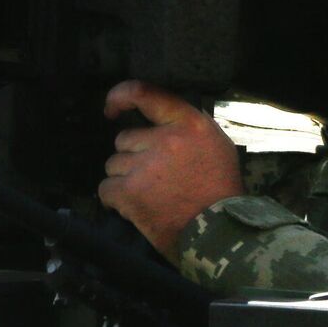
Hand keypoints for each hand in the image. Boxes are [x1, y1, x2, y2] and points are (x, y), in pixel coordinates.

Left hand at [97, 81, 242, 258]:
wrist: (220, 233)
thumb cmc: (221, 192)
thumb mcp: (216, 146)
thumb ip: (187, 130)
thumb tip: (158, 125)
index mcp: (189, 124)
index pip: (145, 93)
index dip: (120, 96)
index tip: (112, 109)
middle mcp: (165, 139)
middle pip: (125, 139)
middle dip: (133, 157)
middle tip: (153, 178)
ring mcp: (144, 165)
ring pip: (114, 164)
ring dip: (125, 180)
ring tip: (148, 196)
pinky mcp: (130, 192)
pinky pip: (106, 188)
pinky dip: (115, 199)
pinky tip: (134, 208)